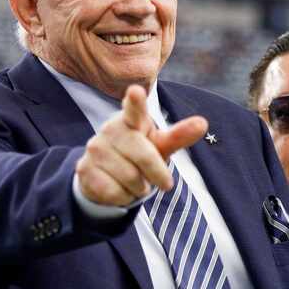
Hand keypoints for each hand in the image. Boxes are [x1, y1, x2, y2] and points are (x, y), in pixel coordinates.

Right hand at [76, 84, 207, 206]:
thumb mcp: (160, 145)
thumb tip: (203, 123)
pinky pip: (114, 192)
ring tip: (135, 182)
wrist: (105, 174)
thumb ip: (179, 135)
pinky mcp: (84, 169)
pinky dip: (123, 197)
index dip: (136, 101)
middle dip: (157, 174)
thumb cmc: (139, 154)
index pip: (134, 109)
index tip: (136, 91)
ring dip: (140, 188)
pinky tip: (119, 188)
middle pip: (144, 156)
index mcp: (131, 119)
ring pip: (130, 178)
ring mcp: (95, 148)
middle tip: (162, 181)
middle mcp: (110, 129)